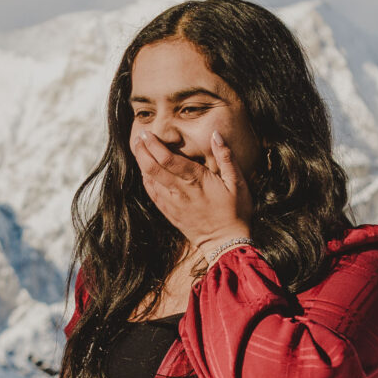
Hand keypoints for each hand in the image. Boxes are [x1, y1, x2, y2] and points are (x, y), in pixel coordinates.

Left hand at [129, 123, 251, 254]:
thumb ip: (226, 157)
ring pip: (149, 180)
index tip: (146, 133)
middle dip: (142, 150)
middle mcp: (180, 191)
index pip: (168, 159)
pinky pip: (152, 194)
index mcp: (196, 180)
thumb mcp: (238, 183)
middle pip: (152, 168)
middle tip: (138, 136)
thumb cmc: (236, 212)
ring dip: (141, 163)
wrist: (227, 243)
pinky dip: (146, 180)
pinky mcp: (170, 213)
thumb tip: (216, 135)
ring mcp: (172, 203)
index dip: (154, 145)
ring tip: (138, 148)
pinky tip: (144, 171)